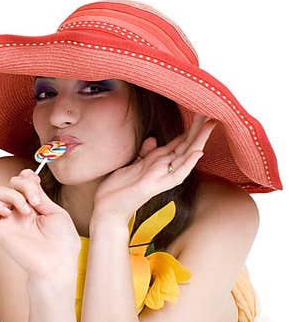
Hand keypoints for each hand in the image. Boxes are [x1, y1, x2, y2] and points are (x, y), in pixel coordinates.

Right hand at [0, 169, 79, 280]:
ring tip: (27, 211)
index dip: (26, 177)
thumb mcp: (55, 211)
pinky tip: (10, 214)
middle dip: (24, 185)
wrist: (57, 262)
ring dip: (13, 195)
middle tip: (36, 201)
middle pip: (10, 183)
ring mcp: (7, 221)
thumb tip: (28, 178)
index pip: (20, 183)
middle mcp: (18, 213)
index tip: (37, 181)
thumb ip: (39, 194)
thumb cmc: (62, 242)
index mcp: (33, 208)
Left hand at [93, 114, 215, 221]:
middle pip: (186, 145)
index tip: (203, 112)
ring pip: (185, 157)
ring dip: (198, 141)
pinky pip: (175, 176)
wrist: (108, 210)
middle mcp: (163, 168)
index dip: (191, 128)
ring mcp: (160, 177)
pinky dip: (187, 164)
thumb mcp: (132, 165)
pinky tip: (197, 153)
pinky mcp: (154, 187)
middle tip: (213, 110)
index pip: (180, 142)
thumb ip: (145, 154)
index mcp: (158, 162)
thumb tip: (152, 139)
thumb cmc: (118, 190)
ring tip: (210, 124)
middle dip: (199, 128)